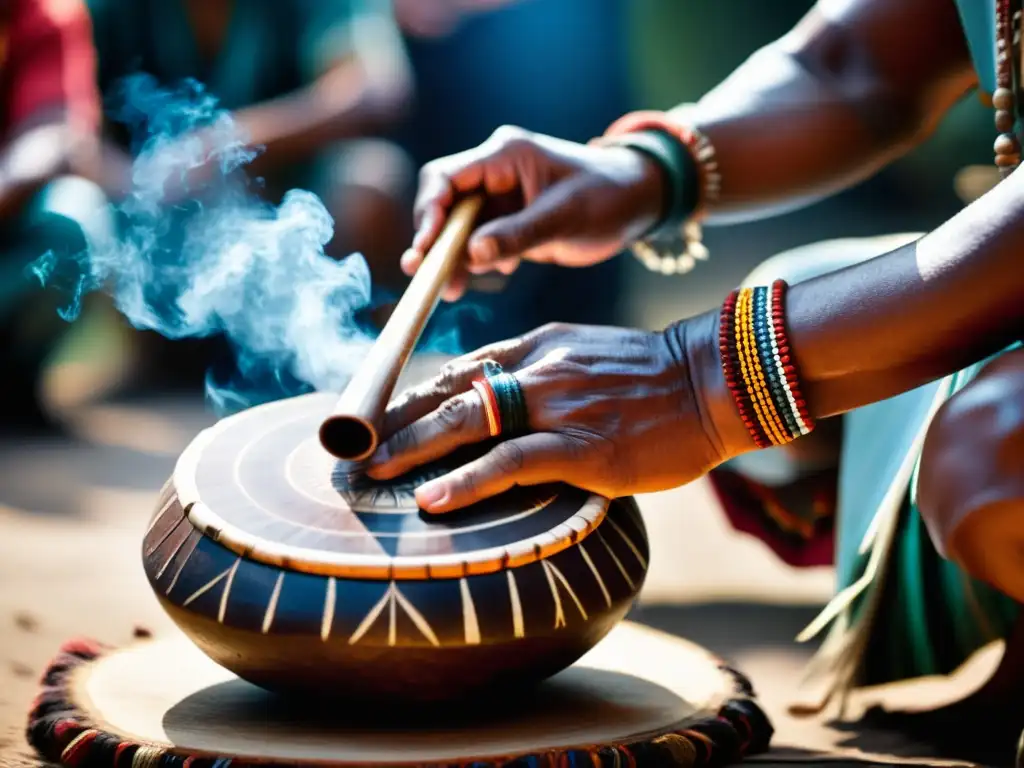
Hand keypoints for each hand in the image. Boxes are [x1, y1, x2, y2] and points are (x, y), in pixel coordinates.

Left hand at [365, 316, 751, 512]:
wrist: (711, 382)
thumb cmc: (650, 377)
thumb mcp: (584, 354)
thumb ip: (537, 370)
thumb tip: (495, 398)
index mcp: (537, 345)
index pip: (458, 366)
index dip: (412, 394)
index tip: (378, 418)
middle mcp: (537, 367)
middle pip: (448, 390)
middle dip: (395, 420)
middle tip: (354, 447)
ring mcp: (556, 404)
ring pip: (467, 420)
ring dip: (412, 446)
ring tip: (371, 471)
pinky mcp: (581, 445)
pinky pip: (511, 461)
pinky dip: (467, 480)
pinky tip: (434, 498)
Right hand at [404, 125, 665, 300]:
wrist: (636, 202)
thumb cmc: (607, 195)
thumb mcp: (566, 216)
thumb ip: (519, 234)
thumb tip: (473, 255)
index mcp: (504, 155)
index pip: (447, 178)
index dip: (430, 211)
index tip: (425, 246)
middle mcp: (493, 174)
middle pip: (444, 205)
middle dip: (432, 240)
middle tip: (420, 273)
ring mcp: (498, 200)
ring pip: (457, 229)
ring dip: (449, 258)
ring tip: (449, 290)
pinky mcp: (507, 223)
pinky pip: (476, 243)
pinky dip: (471, 264)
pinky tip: (480, 279)